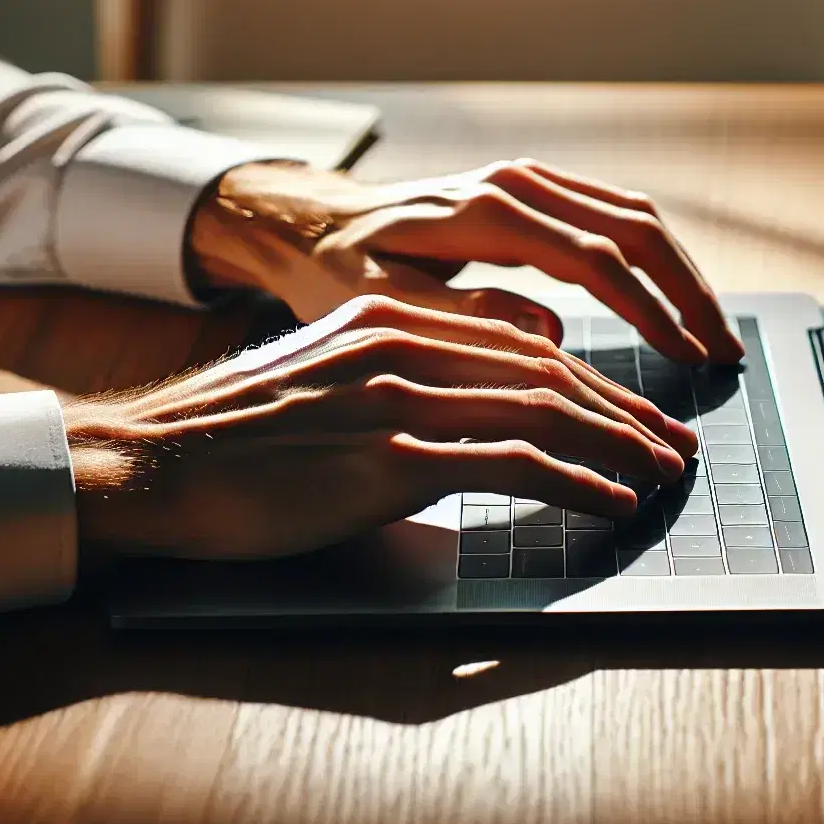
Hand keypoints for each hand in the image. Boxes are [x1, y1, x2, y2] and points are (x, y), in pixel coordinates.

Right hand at [65, 295, 697, 560]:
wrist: (149, 464)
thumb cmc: (235, 440)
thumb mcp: (325, 383)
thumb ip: (398, 382)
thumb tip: (464, 417)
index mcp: (393, 322)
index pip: (520, 347)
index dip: (592, 383)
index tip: (635, 414)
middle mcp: (405, 344)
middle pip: (548, 372)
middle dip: (624, 411)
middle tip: (674, 445)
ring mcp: (399, 397)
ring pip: (544, 409)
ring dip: (618, 445)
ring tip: (660, 474)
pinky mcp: (390, 456)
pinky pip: (513, 463)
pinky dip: (577, 482)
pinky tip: (611, 502)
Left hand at [187, 158, 743, 364]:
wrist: (312, 225)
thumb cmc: (336, 272)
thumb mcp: (380, 306)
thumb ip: (463, 319)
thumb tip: (549, 334)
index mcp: (486, 212)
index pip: (597, 259)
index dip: (651, 312)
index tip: (688, 359)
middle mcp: (518, 183)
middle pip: (636, 228)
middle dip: (689, 292)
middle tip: (723, 352)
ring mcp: (529, 181)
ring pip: (635, 216)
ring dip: (682, 273)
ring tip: (712, 333)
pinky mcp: (533, 192)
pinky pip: (614, 217)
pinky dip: (654, 259)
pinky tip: (672, 301)